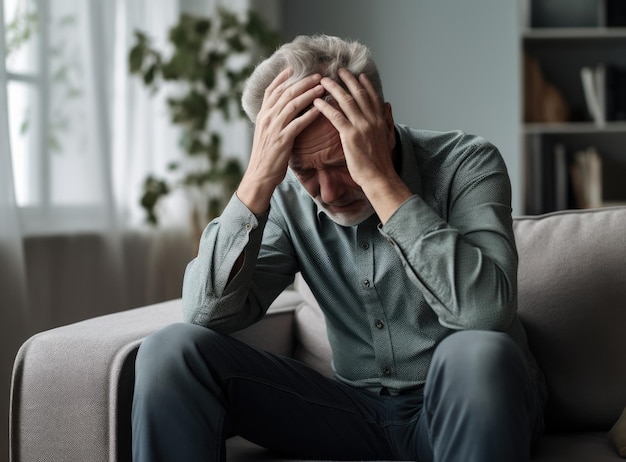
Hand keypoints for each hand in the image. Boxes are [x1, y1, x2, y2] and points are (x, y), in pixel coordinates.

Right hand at [238, 69, 323, 213]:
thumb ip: (273, 119)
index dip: (283, 78)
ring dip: (309, 94)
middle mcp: (266, 117)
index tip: (296, 68)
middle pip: (286, 93)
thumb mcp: (266, 133)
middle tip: (318, 75)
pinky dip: (310, 114)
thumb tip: (284, 109)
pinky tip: (321, 108)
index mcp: (262, 114)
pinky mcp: (282, 140)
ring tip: (323, 87)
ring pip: (293, 104)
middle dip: (303, 82)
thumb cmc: (266, 156)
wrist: (259, 175)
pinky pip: (298, 123)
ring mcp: (274, 128)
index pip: (271, 90)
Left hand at [314, 69, 411, 222]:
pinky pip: (335, 116)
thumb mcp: (387, 137)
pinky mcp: (350, 136)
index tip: (357, 74)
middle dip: (347, 80)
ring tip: (323, 81)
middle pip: (358, 93)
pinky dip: (325, 107)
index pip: (372, 96)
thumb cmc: (380, 162)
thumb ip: (386, 120)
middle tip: (337, 70)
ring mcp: (361, 126)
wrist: (379, 177)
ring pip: (346, 101)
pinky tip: (316, 101)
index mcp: (380, 120)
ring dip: (333, 88)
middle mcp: (372, 119)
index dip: (364, 84)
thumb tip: (388, 107)